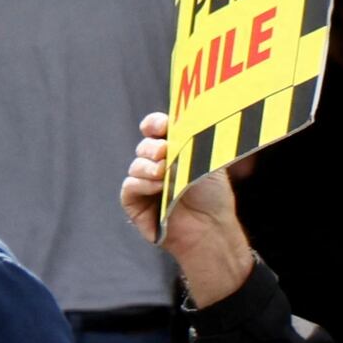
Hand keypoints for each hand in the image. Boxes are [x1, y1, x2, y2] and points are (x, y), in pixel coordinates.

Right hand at [118, 111, 255, 305]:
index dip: (155, 124)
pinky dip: (142, 183)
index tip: (162, 125)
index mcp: (173, 150)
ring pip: (136, 165)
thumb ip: (197, 140)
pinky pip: (129, 187)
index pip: (155, 129)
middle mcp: (156, 165)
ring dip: (149, 166)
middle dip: (153, 146)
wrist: (211, 226)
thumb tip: (192, 117)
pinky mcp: (135, 204)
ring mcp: (144, 184)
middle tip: (166, 151)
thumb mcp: (209, 160)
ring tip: (165, 171)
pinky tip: (158, 186)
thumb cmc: (213, 194)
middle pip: (144, 146)